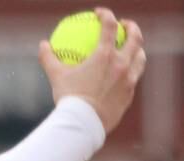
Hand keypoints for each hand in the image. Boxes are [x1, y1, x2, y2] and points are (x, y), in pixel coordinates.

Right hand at [38, 7, 146, 133]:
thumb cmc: (69, 98)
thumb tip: (43, 45)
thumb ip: (49, 58)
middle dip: (132, 27)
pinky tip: (123, 76)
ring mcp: (128, 80)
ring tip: (132, 49)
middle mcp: (121, 64)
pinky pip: (133, 79)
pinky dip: (130, 73)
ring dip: (137, 50)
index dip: (106, 15)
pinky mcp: (129, 95)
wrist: (84, 123)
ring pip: (140, 59)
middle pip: (134, 38)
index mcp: (105, 56)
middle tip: (126, 25)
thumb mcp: (56, 76)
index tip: (100, 13)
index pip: (109, 26)